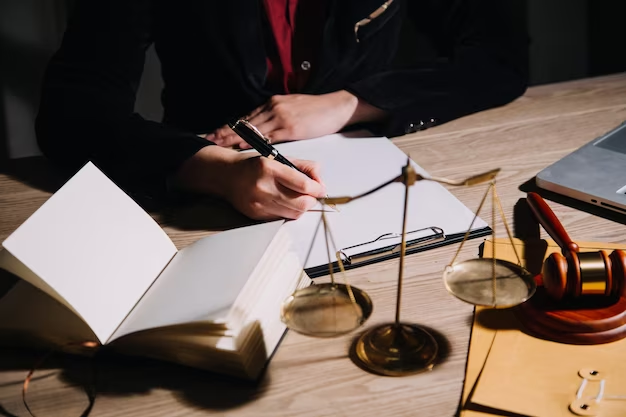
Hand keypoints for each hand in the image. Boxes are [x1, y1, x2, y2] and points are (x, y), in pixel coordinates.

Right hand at [175, 146, 326, 219]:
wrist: (226, 176)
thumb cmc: (254, 166)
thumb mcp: (279, 158)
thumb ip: (304, 167)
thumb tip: (320, 182)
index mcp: (269, 168)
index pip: (304, 185)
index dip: (318, 189)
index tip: (321, 188)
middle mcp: (263, 187)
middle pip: (302, 203)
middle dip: (312, 200)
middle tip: (312, 194)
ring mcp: (258, 203)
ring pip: (295, 213)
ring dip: (302, 207)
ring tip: (299, 197)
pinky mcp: (256, 215)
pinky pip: (282, 217)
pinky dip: (289, 211)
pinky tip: (285, 202)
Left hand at [208, 91, 385, 148]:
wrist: (337, 106)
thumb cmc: (317, 110)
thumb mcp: (293, 109)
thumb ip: (278, 117)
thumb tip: (266, 131)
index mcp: (273, 103)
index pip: (246, 117)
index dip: (229, 126)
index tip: (214, 132)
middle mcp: (273, 107)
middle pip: (244, 122)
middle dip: (224, 131)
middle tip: (207, 138)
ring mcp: (281, 116)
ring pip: (251, 128)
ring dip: (232, 137)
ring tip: (217, 143)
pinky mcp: (290, 127)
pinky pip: (267, 136)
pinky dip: (252, 141)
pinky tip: (241, 146)